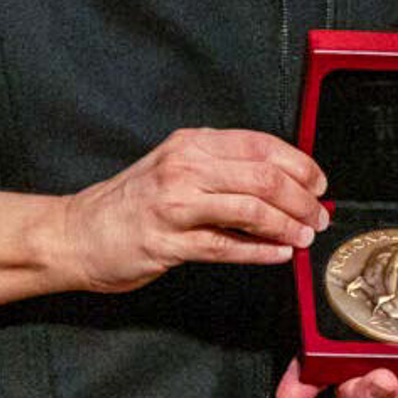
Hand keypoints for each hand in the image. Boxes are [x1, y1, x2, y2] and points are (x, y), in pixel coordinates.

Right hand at [55, 127, 327, 293]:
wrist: (77, 233)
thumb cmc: (133, 202)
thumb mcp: (177, 166)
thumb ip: (223, 168)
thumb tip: (285, 181)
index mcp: (192, 143)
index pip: (261, 145)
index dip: (300, 164)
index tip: (319, 183)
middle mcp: (184, 167)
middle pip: (263, 178)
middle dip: (302, 199)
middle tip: (318, 217)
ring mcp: (174, 205)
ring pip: (250, 210)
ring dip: (287, 226)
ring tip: (303, 237)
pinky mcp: (167, 243)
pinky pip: (225, 246)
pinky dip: (259, 251)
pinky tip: (279, 254)